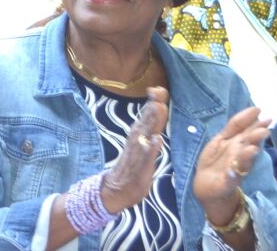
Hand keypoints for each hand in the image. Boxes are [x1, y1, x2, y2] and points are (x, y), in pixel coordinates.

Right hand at [100, 87, 168, 212]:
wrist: (117, 189)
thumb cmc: (133, 167)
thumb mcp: (143, 146)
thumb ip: (149, 130)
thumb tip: (156, 112)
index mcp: (138, 135)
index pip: (148, 116)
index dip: (154, 102)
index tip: (159, 89)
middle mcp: (136, 140)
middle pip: (146, 120)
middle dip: (153, 106)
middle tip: (158, 91)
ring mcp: (136, 153)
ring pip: (144, 134)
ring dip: (151, 121)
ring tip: (157, 108)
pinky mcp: (139, 167)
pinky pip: (146, 157)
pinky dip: (151, 148)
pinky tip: (156, 140)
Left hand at [193, 106, 269, 223]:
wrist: (207, 187)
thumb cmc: (216, 161)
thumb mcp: (222, 140)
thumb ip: (234, 128)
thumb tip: (252, 113)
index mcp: (234, 144)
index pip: (242, 130)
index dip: (249, 120)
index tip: (259, 110)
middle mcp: (237, 155)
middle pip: (246, 145)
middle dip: (254, 138)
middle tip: (264, 131)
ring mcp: (233, 169)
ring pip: (242, 162)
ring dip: (247, 156)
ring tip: (252, 149)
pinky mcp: (226, 183)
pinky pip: (229, 179)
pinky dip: (231, 176)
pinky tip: (232, 172)